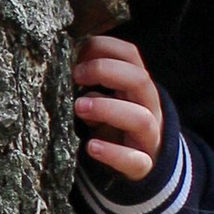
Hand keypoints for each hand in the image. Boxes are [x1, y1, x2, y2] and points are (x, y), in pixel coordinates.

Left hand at [74, 33, 165, 184]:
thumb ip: (93, 83)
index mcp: (137, 85)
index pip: (130, 55)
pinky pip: (136, 160)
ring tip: (80, 107)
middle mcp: (148, 106)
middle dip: (105, 72)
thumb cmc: (117, 123)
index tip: (77, 53)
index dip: (104, 48)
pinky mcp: (143, 165)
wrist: (146, 163)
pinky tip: (92, 147)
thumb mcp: (108, 99)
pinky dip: (113, 153)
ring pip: (140, 118)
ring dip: (108, 109)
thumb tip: (65, 63)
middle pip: (139, 80)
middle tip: (76, 76)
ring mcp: (148, 136)